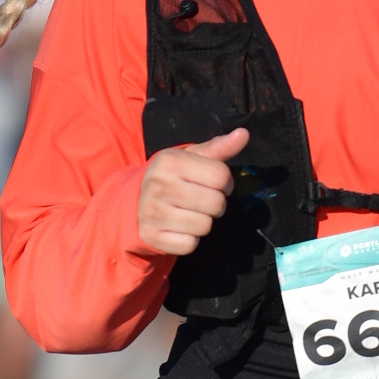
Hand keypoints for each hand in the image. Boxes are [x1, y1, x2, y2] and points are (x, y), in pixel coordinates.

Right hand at [137, 127, 249, 256]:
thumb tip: (244, 134)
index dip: (225, 183)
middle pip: (216, 203)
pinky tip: (179, 227)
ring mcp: (153, 212)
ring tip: (189, 213)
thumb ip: (219, 148)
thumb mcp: (192, 158)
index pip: (221, 176)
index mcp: (170, 161)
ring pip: (205, 226)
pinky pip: (190, 244)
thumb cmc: (172, 177)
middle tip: (201, 200)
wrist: (135, 202)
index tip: (213, 184)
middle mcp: (159, 185)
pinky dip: (190, 239)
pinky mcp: (152, 236)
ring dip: (203, 222)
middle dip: (215, 204)